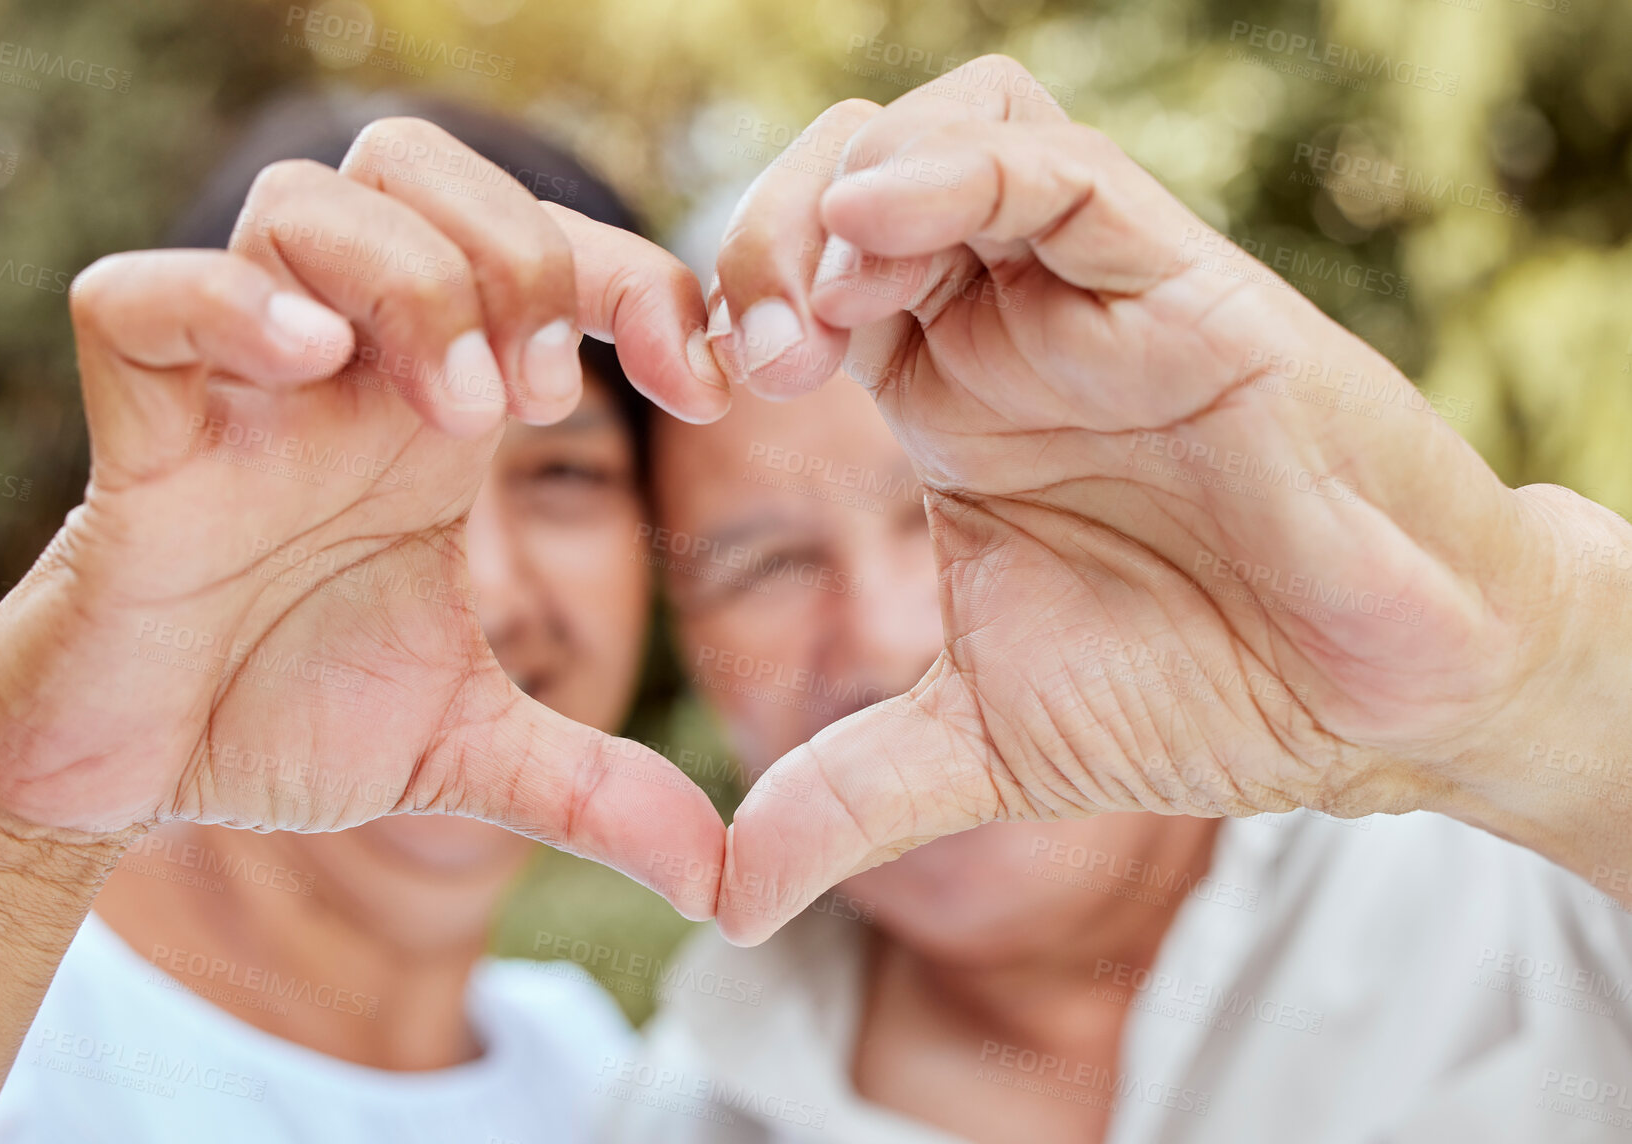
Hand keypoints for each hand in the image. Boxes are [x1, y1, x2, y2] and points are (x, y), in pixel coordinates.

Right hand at [0, 118, 729, 917]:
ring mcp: (236, 394)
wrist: (135, 775)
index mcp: (431, 406)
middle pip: (418, 165)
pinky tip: (313, 375)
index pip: (543, 252)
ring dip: (410, 282)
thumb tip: (726, 881)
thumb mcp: (466, 748)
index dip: (640, 281)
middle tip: (543, 393)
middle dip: (516, 247)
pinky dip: (229, 312)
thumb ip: (596, 787)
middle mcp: (343, 372)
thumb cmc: (284, 715)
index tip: (706, 385)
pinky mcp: (136, 442)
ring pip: (303, 203)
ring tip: (461, 415)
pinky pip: (139, 303)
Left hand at [706, 57, 1630, 941]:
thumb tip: (717, 905)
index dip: (720, 305)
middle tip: (741, 359)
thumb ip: (844, 796)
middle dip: (763, 237)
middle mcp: (1009, 328)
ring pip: (950, 133)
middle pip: (852, 180)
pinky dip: (956, 173)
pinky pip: (1059, 170)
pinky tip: (878, 238)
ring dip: (843, 192)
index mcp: (945, 399)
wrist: (1373, 708)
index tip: (691, 391)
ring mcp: (1095, 298)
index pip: (804, 280)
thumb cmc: (1196, 694)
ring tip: (812, 309)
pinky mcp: (1186, 289)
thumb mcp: (977, 747)